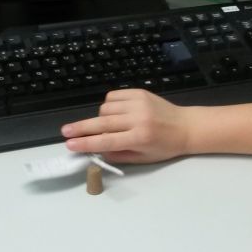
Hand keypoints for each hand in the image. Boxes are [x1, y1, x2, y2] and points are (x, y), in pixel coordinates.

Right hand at [61, 89, 192, 163]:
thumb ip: (118, 155)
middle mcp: (138, 119)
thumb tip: (96, 151)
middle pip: (102, 122)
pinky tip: (113, 112)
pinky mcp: (139, 92)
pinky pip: (113, 96)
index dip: (86, 143)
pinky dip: (109, 104)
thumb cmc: (165, 147)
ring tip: (106, 125)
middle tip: (66, 131)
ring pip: (106, 108)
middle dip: (81, 128)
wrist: (186, 127)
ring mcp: (138, 103)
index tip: (70, 144)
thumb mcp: (143, 158)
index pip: (106, 141)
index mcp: (140, 138)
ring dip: (100, 117)